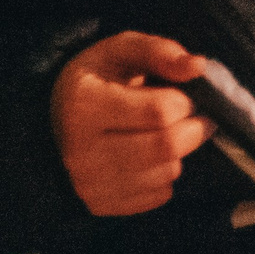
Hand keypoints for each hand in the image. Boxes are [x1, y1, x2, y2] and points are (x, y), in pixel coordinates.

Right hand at [50, 31, 213, 216]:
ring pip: (167, 173)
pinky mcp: (100, 204)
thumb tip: (198, 67)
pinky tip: (149, 156)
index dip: (184, 101)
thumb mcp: (122, 50)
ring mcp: (88, 182)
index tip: (182, 94)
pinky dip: (165, 175)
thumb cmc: (98, 78)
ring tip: (164, 132)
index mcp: (84, 103)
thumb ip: (161, 52)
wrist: (56, 115)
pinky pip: (159, 195)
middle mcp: (81, 149)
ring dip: (179, 152)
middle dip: (192, 128)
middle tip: (191, 116)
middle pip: (167, 147)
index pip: (159, 111)